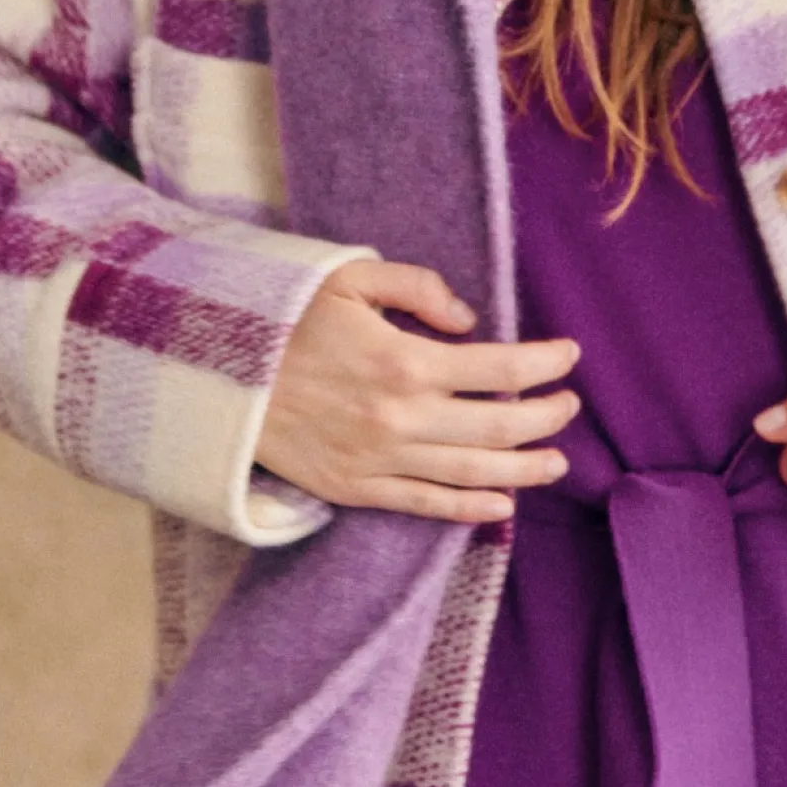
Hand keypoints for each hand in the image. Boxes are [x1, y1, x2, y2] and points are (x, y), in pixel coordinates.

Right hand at [256, 258, 580, 522]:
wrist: (216, 376)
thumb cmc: (286, 318)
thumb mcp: (351, 277)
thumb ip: (419, 287)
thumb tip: (470, 320)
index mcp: (406, 361)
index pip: (503, 368)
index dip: (546, 363)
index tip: (570, 355)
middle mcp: (401, 417)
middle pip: (500, 426)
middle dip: (547, 418)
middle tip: (571, 407)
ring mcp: (380, 459)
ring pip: (473, 473)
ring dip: (525, 470)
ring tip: (557, 463)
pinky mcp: (356, 488)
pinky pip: (425, 505)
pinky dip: (470, 509)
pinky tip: (503, 506)